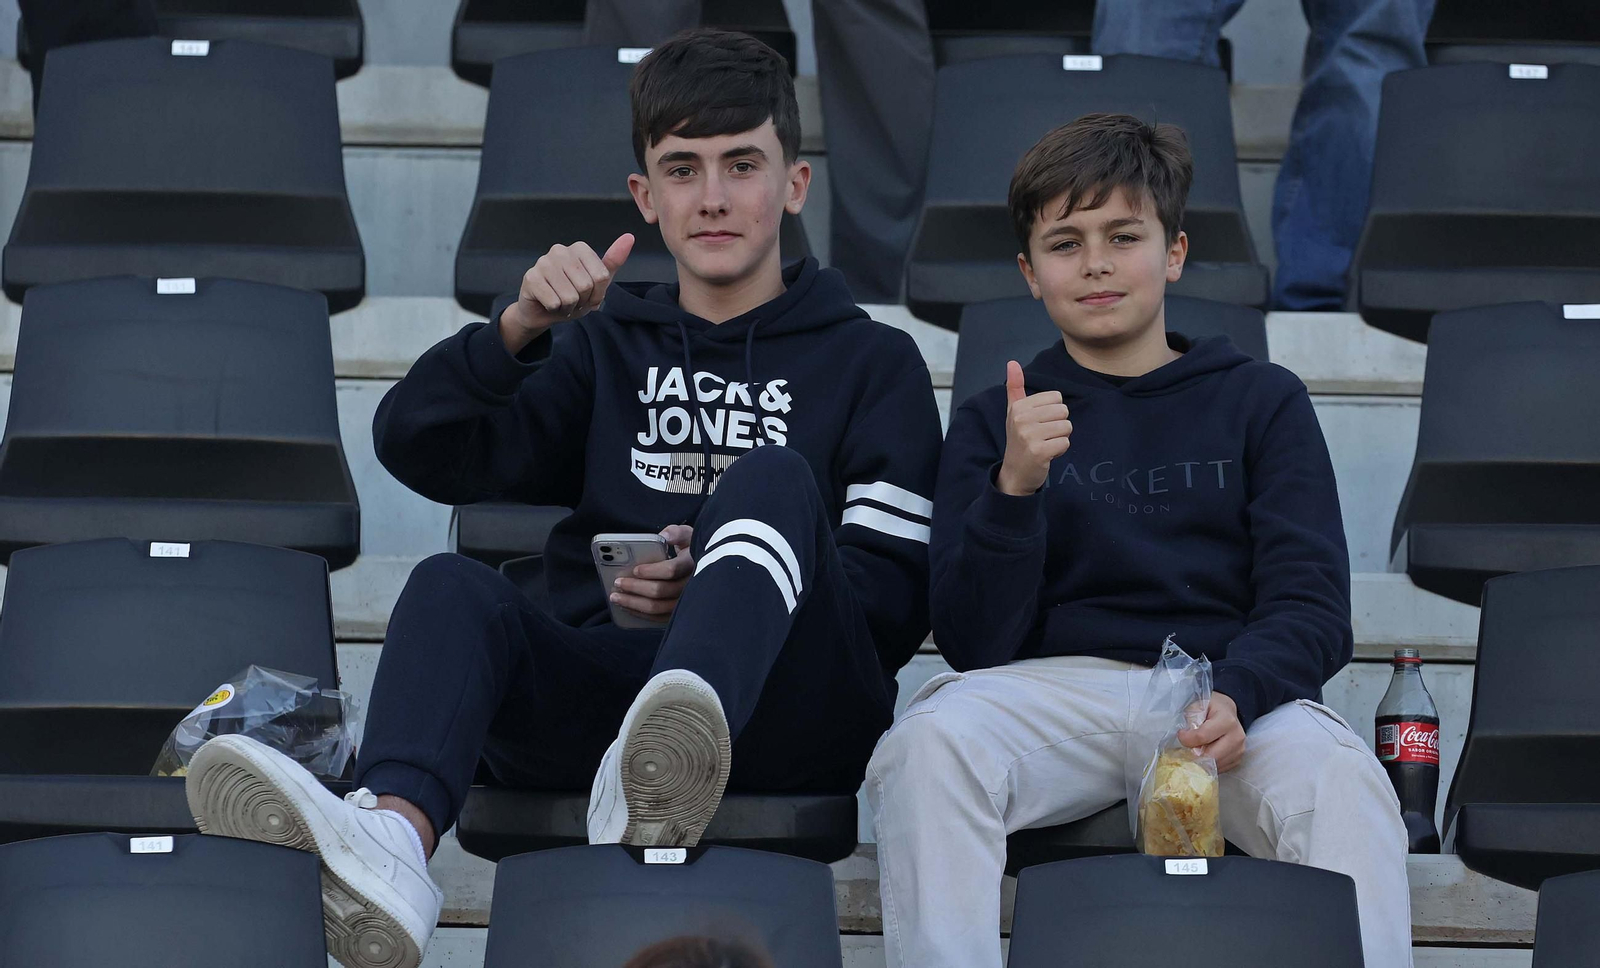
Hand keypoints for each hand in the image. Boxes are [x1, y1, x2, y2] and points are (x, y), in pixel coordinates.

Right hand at [500, 233, 634, 351]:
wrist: (542, 311)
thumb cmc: (571, 295)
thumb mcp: (597, 282)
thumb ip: (613, 261)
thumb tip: (629, 237)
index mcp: (579, 248)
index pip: (602, 276)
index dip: (598, 294)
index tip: (589, 295)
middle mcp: (560, 250)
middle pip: (586, 286)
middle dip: (582, 301)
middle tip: (573, 300)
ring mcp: (543, 262)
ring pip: (570, 296)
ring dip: (568, 307)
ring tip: (562, 302)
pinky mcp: (531, 277)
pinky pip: (554, 302)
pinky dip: (555, 310)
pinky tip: (549, 304)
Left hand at [609, 525, 694, 617]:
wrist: (702, 568)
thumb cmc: (689, 550)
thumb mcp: (686, 536)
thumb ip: (676, 533)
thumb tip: (664, 536)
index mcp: (692, 563)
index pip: (671, 570)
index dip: (651, 571)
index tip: (635, 569)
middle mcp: (691, 586)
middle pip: (660, 591)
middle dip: (635, 587)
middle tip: (618, 582)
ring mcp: (686, 602)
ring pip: (657, 608)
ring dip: (633, 603)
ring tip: (616, 596)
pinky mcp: (678, 612)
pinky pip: (658, 618)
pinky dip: (640, 614)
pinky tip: (626, 607)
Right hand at [996, 360, 1072, 495]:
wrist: (1015, 473)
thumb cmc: (1019, 440)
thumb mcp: (1014, 412)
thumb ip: (1015, 387)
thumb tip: (1012, 362)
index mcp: (1018, 406)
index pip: (1056, 398)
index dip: (1053, 412)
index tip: (1039, 424)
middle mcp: (1021, 418)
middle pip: (1063, 411)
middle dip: (1058, 426)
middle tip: (1042, 436)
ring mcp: (1029, 435)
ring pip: (1066, 427)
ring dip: (1059, 438)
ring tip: (1044, 444)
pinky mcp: (1038, 451)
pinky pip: (1065, 443)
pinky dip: (1060, 451)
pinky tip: (1046, 455)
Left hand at [1179, 691, 1246, 772]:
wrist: (1228, 712)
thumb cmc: (1211, 708)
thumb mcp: (1198, 705)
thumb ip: (1191, 719)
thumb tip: (1186, 736)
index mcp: (1226, 721)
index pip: (1202, 736)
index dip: (1187, 739)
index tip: (1181, 734)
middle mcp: (1236, 737)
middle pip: (1210, 755)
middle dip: (1194, 754)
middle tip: (1187, 748)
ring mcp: (1239, 750)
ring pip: (1214, 765)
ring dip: (1201, 761)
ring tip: (1196, 750)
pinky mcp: (1237, 760)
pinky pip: (1219, 768)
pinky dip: (1209, 765)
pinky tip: (1205, 754)